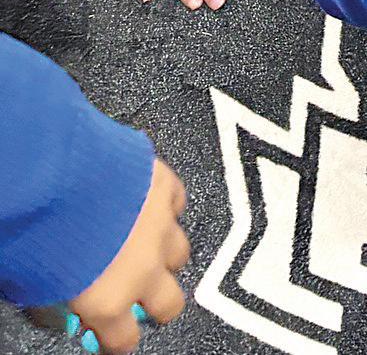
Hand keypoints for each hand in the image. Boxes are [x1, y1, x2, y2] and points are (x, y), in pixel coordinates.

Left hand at [28, 161, 188, 353]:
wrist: (61, 175)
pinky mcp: (166, 188)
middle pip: (170, 303)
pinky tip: (148, 203)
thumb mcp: (38, 284)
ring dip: (164, 253)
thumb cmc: (42, 231)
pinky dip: (165, 207)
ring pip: (179, 252)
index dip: (119, 338)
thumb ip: (60, 300)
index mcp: (109, 303)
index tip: (114, 332)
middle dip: (158, 302)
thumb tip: (62, 304)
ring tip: (147, 245)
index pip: (124, 339)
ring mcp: (161, 229)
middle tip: (145, 294)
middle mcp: (143, 271)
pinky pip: (176, 203)